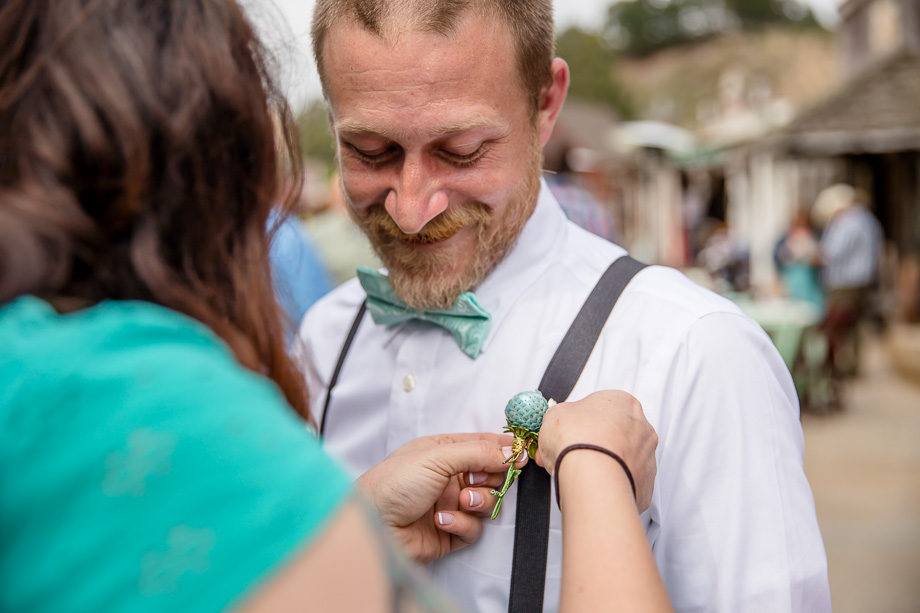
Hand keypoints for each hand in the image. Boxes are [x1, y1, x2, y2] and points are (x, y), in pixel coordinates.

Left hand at [357, 433, 526, 563]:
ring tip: (459, 500)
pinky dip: (462, 524)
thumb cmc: (394, 483)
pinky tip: (441, 520)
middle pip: (491, 475)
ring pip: (486, 502)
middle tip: (479, 478)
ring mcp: (449, 504)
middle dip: (491, 478)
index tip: (522, 455)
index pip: (482, 444)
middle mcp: (448, 476)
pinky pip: (473, 528)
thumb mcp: (438, 457)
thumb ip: (479, 452)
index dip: (503, 449)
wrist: (373, 525)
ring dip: (477, 501)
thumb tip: (513, 452)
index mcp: (442, 450)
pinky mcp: (450, 532)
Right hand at [536, 390, 657, 511]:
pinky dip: (614, 483)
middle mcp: (641, 426)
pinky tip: (596, 484)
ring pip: (625, 458)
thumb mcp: (554, 414)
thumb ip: (562, 415)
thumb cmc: (577, 441)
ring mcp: (646, 455)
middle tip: (576, 451)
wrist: (592, 476)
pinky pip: (629, 481)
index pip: (603, 408)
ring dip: (608, 463)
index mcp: (622, 401)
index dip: (583, 421)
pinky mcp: (646, 482)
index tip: (572, 430)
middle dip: (598, 442)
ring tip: (584, 471)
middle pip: (617, 432)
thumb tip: (559, 421)